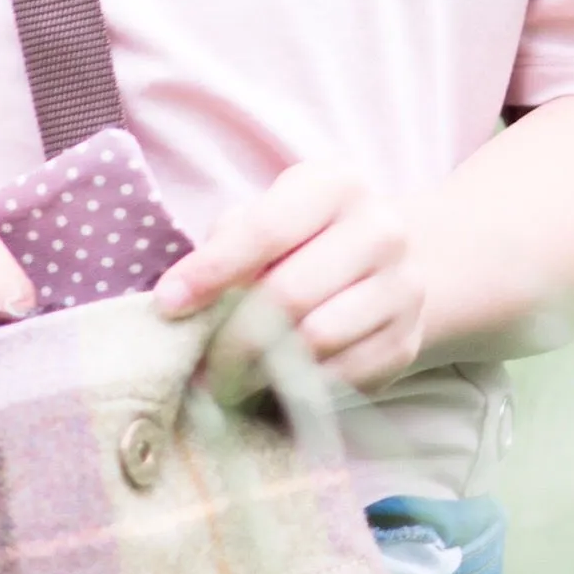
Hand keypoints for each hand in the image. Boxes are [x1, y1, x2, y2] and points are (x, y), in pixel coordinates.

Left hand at [154, 162, 427, 391]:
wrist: (388, 266)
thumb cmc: (303, 241)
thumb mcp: (266, 218)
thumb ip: (226, 244)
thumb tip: (181, 299)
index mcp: (336, 186)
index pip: (266, 229)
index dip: (211, 271)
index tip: (167, 305)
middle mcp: (380, 230)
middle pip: (289, 295)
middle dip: (231, 340)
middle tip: (200, 369)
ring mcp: (402, 287)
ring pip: (316, 340)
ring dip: (261, 371)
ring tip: (230, 382)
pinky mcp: (406, 340)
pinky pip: (342, 377)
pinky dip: (300, 387)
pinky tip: (275, 385)